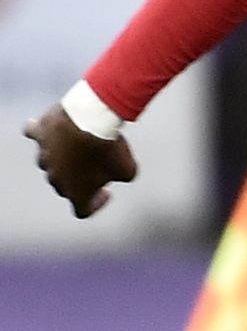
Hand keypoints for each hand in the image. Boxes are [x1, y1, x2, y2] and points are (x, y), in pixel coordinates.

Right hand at [23, 105, 137, 218]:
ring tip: (82, 144)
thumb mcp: (128, 169)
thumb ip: (122, 177)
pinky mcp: (39, 135)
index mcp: (76, 193)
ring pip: (52, 161)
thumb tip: (119, 173)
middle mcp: (55, 178)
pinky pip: (35, 134)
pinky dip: (43, 133)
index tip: (104, 192)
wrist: (90, 120)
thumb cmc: (107, 146)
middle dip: (81, 178)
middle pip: (66, 185)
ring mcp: (44, 157)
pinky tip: (53, 130)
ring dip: (65, 156)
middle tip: (98, 164)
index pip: (83, 210)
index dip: (96, 204)